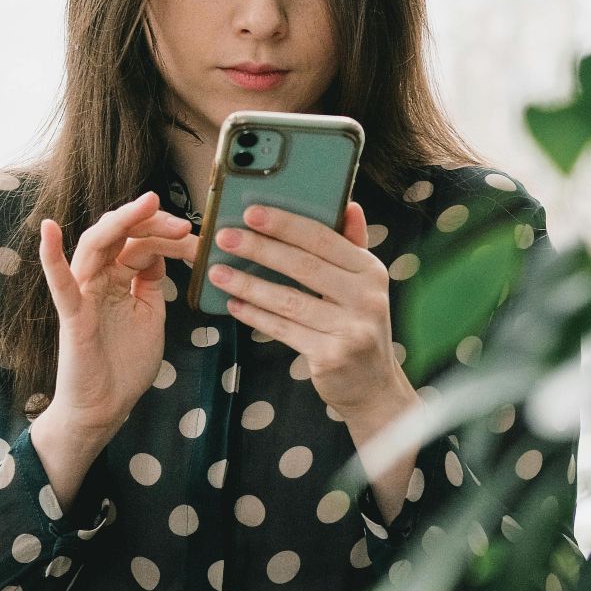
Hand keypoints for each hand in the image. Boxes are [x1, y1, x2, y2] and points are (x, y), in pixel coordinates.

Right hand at [36, 190, 195, 435]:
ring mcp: (83, 295)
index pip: (138, 242)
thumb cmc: (125, 363)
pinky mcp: (73, 315)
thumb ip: (151, 282)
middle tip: (180, 222)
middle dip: (149, 222)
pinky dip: (50, 256)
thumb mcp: (150, 313)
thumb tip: (157, 250)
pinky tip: (49, 230)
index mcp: (118, 279)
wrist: (107, 406)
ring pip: (95, 246)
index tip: (193, 236)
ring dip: (120, 222)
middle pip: (119, 235)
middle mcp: (98, 280)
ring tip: (145, 205)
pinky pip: (60, 284)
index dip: (165, 234)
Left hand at [204, 200, 415, 429]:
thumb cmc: (358, 326)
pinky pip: (283, 330)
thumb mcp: (363, 285)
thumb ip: (351, 245)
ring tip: (217, 272)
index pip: (324, 238)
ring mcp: (351, 329)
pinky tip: (234, 305)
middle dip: (259, 249)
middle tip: (224, 238)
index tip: (252, 212)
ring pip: (288, 300)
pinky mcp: (331, 356)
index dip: (286, 223)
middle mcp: (366, 297)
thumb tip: (349, 205)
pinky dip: (255, 316)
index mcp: (371, 271)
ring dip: (248, 284)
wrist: (373, 385)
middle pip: (303, 266)